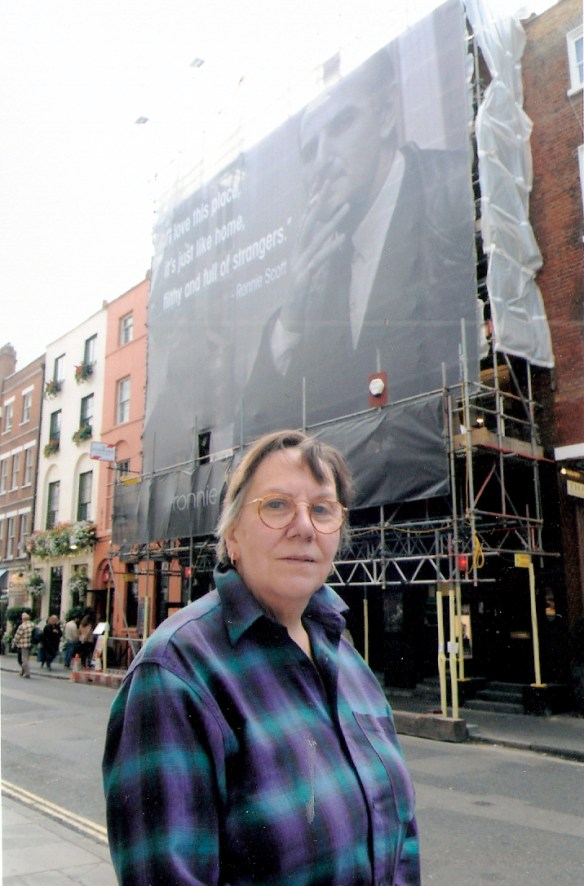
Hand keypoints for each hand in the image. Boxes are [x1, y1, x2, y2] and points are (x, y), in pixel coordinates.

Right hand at [280, 193, 349, 333]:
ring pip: (318, 237)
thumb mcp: (307, 264)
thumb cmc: (301, 287)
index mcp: (297, 247)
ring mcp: (300, 262)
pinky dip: (331, 247)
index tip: (321, 185)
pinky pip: (321, 258)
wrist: (291, 310)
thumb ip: (314, 249)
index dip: (312, 202)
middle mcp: (297, 251)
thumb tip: (326, 235)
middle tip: (329, 182)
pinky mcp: (305, 274)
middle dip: (320, 201)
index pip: (304, 220)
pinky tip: (342, 238)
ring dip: (333, 221)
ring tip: (346, 207)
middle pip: (309, 221)